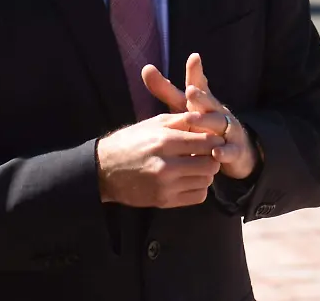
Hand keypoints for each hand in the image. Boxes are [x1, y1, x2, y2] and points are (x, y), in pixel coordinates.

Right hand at [95, 110, 229, 207]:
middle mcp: (167, 165)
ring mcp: (166, 186)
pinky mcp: (164, 201)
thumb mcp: (153, 124)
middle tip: (206, 154)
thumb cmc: (130, 142)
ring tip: (195, 165)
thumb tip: (205, 119)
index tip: (213, 140)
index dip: (215, 141)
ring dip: (206, 173)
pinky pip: (197, 196)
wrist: (104, 170)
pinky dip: (199, 187)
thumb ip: (181, 121)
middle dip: (213, 158)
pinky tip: (189, 179)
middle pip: (211, 164)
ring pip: (206, 181)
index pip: (207, 143)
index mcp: (165, 141)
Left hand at [142, 53, 258, 179]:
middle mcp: (217, 111)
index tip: (193, 58)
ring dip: (206, 121)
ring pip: (218, 123)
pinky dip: (225, 152)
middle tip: (190, 91)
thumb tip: (145, 67)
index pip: (199, 84)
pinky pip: (230, 151)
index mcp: (204, 101)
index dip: (195, 72)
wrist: (234, 148)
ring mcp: (228, 129)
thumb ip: (166, 90)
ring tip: (191, 119)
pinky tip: (216, 154)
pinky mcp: (235, 149)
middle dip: (200, 97)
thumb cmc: (202, 123)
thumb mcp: (184, 107)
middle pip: (209, 102)